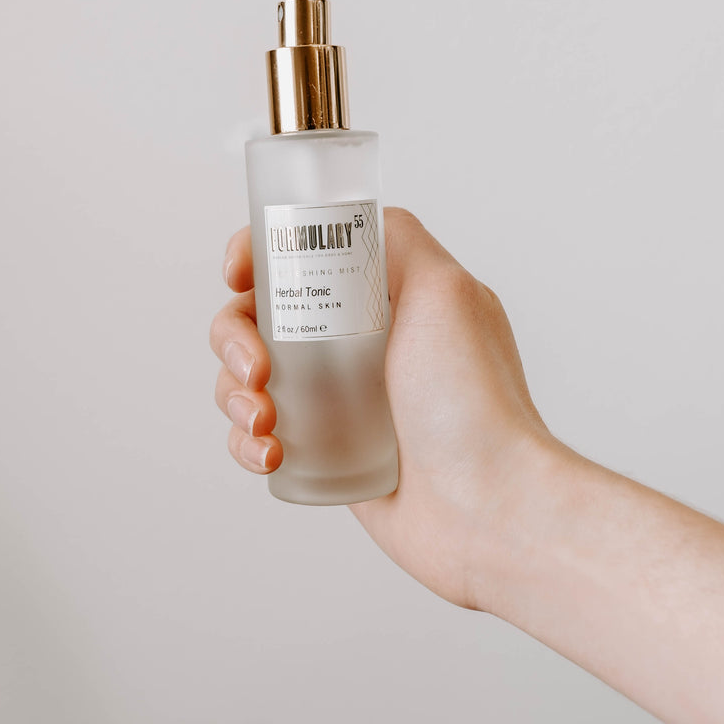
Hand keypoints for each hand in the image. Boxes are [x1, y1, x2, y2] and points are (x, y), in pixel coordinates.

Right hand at [209, 208, 551, 609]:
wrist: (490, 508)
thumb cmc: (473, 402)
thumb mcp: (446, 290)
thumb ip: (399, 240)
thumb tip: (355, 216)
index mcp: (385, 300)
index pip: (303, 257)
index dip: (259, 256)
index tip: (238, 274)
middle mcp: (359, 346)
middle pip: (260, 317)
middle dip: (235, 336)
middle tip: (257, 368)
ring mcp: (339, 403)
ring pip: (248, 378)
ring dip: (233, 393)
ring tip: (263, 421)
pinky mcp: (323, 456)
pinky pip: (257, 437)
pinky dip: (244, 442)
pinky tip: (268, 455)